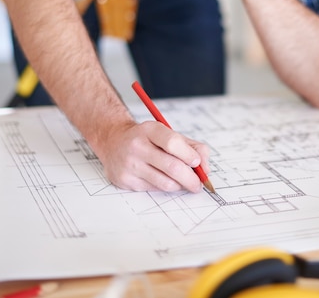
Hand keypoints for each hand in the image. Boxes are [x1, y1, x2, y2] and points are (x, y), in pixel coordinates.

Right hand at [94, 120, 210, 192]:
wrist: (113, 142)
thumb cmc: (147, 139)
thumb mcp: (168, 134)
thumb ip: (192, 147)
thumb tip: (205, 168)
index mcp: (150, 130)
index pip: (172, 143)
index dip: (189, 155)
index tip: (198, 163)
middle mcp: (137, 145)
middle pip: (172, 167)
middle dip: (191, 179)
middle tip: (199, 184)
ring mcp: (129, 164)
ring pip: (165, 183)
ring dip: (180, 185)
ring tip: (183, 182)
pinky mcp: (125, 180)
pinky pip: (154, 189)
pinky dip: (165, 187)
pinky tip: (163, 180)